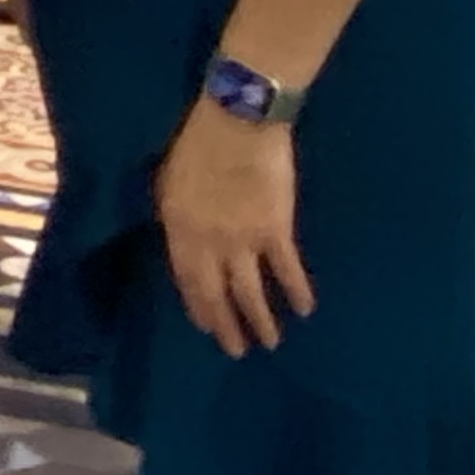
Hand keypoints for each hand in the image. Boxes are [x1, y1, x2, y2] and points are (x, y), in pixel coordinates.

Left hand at [155, 98, 313, 355]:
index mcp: (180, 229)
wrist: (237, 122)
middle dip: (226, 325)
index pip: (187, 279)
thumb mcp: (170, 180)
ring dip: (261, 320)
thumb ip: (177, 216)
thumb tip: (183, 239)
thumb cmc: (198, 142)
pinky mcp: (277, 231)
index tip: (205, 327)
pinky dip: (296, 290)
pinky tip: (304, 308)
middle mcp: (210, 243)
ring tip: (270, 343)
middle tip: (236, 351)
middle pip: (217, 294)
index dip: (197, 306)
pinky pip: (287, 269)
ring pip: (251, 291)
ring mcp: (244, 240)